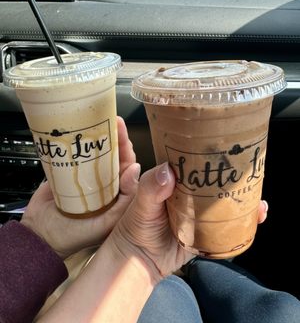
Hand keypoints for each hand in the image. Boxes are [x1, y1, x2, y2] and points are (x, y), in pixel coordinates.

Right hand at [21, 117, 139, 259]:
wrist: (41, 236)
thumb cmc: (76, 236)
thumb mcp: (107, 223)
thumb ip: (125, 200)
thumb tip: (135, 169)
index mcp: (116, 193)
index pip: (126, 166)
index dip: (126, 148)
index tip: (124, 133)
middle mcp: (102, 182)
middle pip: (111, 154)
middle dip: (113, 137)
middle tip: (112, 120)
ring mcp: (84, 176)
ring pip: (94, 152)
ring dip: (96, 137)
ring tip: (97, 121)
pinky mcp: (67, 172)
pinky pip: (74, 154)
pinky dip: (75, 143)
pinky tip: (77, 132)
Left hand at [107, 163, 269, 278]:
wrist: (139, 261)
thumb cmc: (135, 228)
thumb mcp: (139, 204)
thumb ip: (149, 187)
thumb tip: (169, 171)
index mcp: (174, 181)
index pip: (195, 163)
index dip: (210, 156)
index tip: (226, 148)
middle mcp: (190, 195)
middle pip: (215, 182)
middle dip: (233, 177)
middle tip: (250, 170)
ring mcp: (200, 213)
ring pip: (225, 202)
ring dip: (243, 199)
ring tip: (258, 197)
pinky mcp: (207, 232)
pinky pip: (228, 226)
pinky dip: (244, 222)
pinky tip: (257, 216)